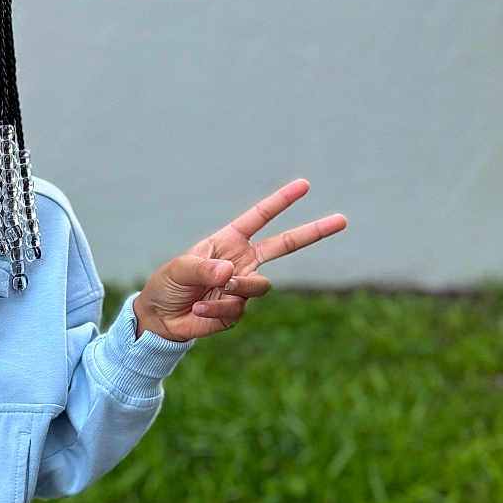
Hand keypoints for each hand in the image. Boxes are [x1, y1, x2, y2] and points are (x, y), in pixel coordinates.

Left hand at [133, 179, 347, 341]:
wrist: (161, 318)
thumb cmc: (168, 285)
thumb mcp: (180, 269)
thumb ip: (204, 268)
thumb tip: (231, 272)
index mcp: (230, 241)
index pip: (260, 217)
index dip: (281, 201)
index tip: (304, 185)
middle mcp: (242, 261)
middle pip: (285, 245)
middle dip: (313, 232)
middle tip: (342, 219)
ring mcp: (243, 287)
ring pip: (259, 285)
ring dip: (237, 288)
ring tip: (210, 292)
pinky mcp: (238, 311)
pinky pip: (238, 308)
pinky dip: (217, 309)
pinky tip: (198, 310)